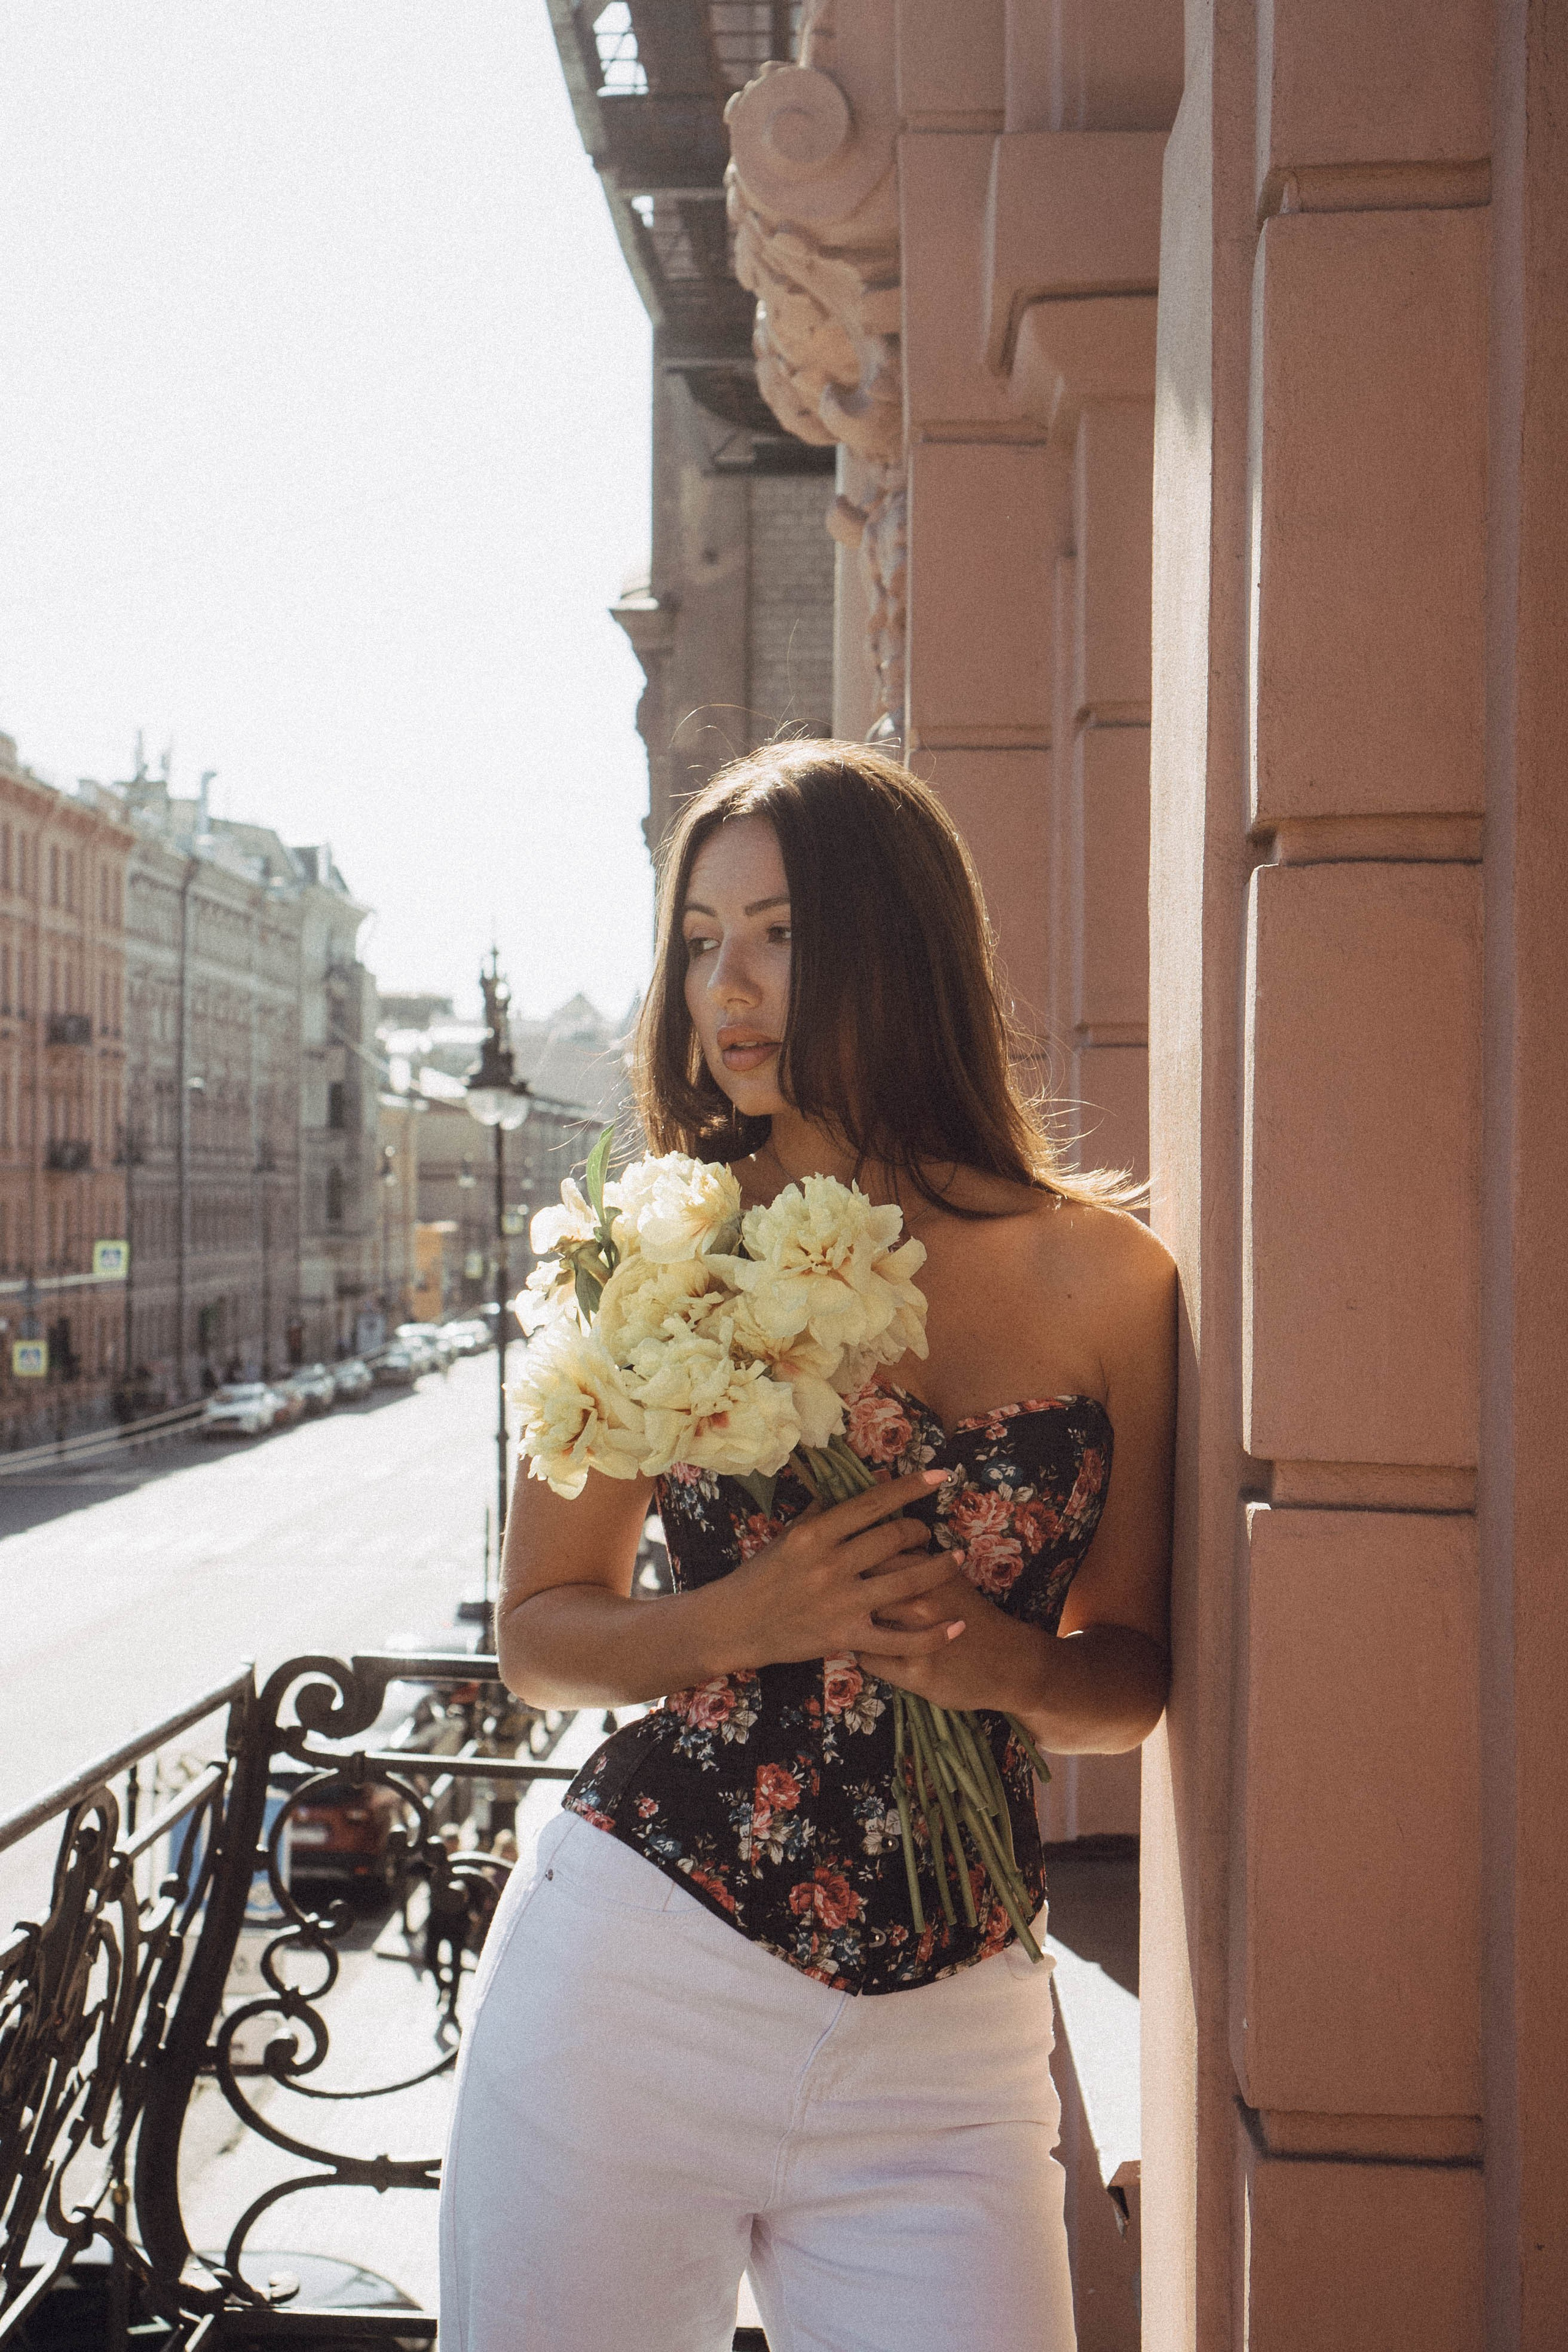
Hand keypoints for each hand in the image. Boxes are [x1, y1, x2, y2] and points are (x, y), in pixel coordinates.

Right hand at [714, 1469, 967, 1673]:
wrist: (735, 1624)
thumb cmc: (762, 1575)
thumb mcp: (788, 1535)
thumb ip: (824, 1510)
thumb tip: (858, 1483)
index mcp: (815, 1534)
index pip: (872, 1503)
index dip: (910, 1488)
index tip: (939, 1476)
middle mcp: (830, 1564)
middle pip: (893, 1538)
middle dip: (921, 1529)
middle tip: (929, 1530)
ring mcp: (841, 1603)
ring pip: (906, 1581)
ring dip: (939, 1568)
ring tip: (956, 1559)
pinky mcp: (846, 1637)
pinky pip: (899, 1640)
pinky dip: (932, 1635)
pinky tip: (957, 1625)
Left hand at [857, 1557, 1046, 1716]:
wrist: (1011, 1662)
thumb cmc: (974, 1617)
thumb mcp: (949, 1580)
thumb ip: (915, 1565)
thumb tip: (874, 1546)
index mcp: (930, 1573)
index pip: (874, 1556)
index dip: (858, 1563)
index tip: (854, 1571)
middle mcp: (921, 1601)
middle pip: (860, 1588)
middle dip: (847, 1593)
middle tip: (846, 1600)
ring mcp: (916, 1638)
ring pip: (858, 1625)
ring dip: (852, 1625)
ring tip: (855, 1626)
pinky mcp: (915, 1672)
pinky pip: (869, 1660)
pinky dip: (866, 1655)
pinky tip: (873, 1651)